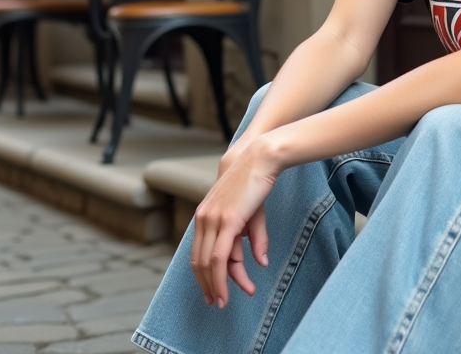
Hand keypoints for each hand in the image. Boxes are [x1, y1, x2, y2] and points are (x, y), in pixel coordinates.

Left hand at [191, 136, 280, 307]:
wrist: (259, 156)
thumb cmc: (255, 182)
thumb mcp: (253, 215)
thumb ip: (254, 239)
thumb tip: (261, 263)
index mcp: (204, 216)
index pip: (200, 253)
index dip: (205, 275)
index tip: (214, 291)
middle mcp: (203, 219)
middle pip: (199, 262)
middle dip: (207, 285)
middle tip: (216, 303)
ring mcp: (213, 220)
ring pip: (208, 264)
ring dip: (216, 286)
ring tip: (224, 302)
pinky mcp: (226, 221)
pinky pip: (219, 258)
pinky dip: (221, 278)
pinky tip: (230, 290)